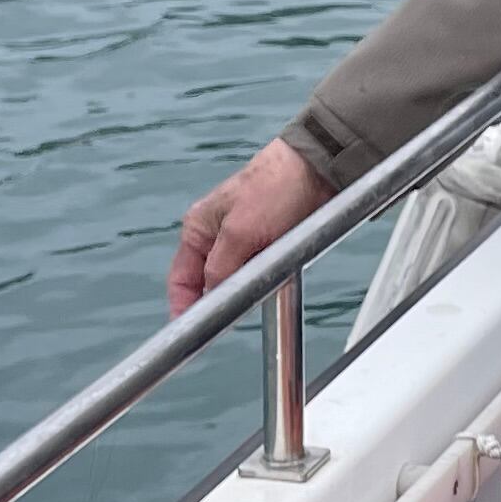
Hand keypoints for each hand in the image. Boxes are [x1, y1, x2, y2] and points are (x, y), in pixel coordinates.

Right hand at [169, 138, 334, 313]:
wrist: (319, 168)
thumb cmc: (275, 186)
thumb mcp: (240, 231)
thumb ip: (220, 266)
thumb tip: (209, 296)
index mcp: (198, 228)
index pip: (181, 279)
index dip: (183, 306)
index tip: (190, 332)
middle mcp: (216, 236)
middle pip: (210, 282)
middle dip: (222, 299)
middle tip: (233, 318)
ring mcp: (243, 240)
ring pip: (239, 279)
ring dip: (249, 288)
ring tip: (262, 288)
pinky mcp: (269, 242)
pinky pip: (264, 271)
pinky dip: (270, 278)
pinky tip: (280, 277)